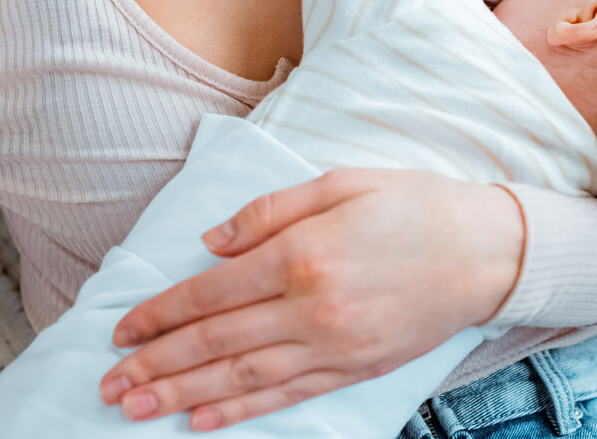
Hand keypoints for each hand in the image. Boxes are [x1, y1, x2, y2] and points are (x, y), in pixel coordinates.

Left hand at [98, 168, 524, 430]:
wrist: (487, 251)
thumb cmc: (415, 206)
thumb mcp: (342, 182)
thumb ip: (269, 212)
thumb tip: (210, 245)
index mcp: (304, 253)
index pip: (212, 292)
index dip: (161, 313)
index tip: (121, 329)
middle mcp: (312, 307)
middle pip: (216, 341)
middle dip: (156, 365)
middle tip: (109, 384)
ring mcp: (335, 345)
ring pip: (242, 377)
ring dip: (182, 394)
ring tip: (136, 410)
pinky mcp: (355, 369)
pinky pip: (287, 395)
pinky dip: (240, 411)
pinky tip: (203, 420)